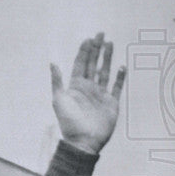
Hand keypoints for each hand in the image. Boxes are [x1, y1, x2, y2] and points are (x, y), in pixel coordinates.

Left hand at [50, 32, 125, 154]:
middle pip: (93, 64)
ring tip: (111, 44)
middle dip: (97, 49)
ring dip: (108, 58)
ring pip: (105, 72)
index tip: (88, 38)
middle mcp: (88, 88)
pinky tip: (122, 66)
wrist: (83, 141)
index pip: (80, 64)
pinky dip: (119, 77)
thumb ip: (57, 81)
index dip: (84, 51)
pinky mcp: (111, 103)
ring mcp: (100, 95)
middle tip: (101, 34)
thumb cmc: (69, 122)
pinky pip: (116, 87)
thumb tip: (52, 63)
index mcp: (75, 86)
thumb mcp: (58, 99)